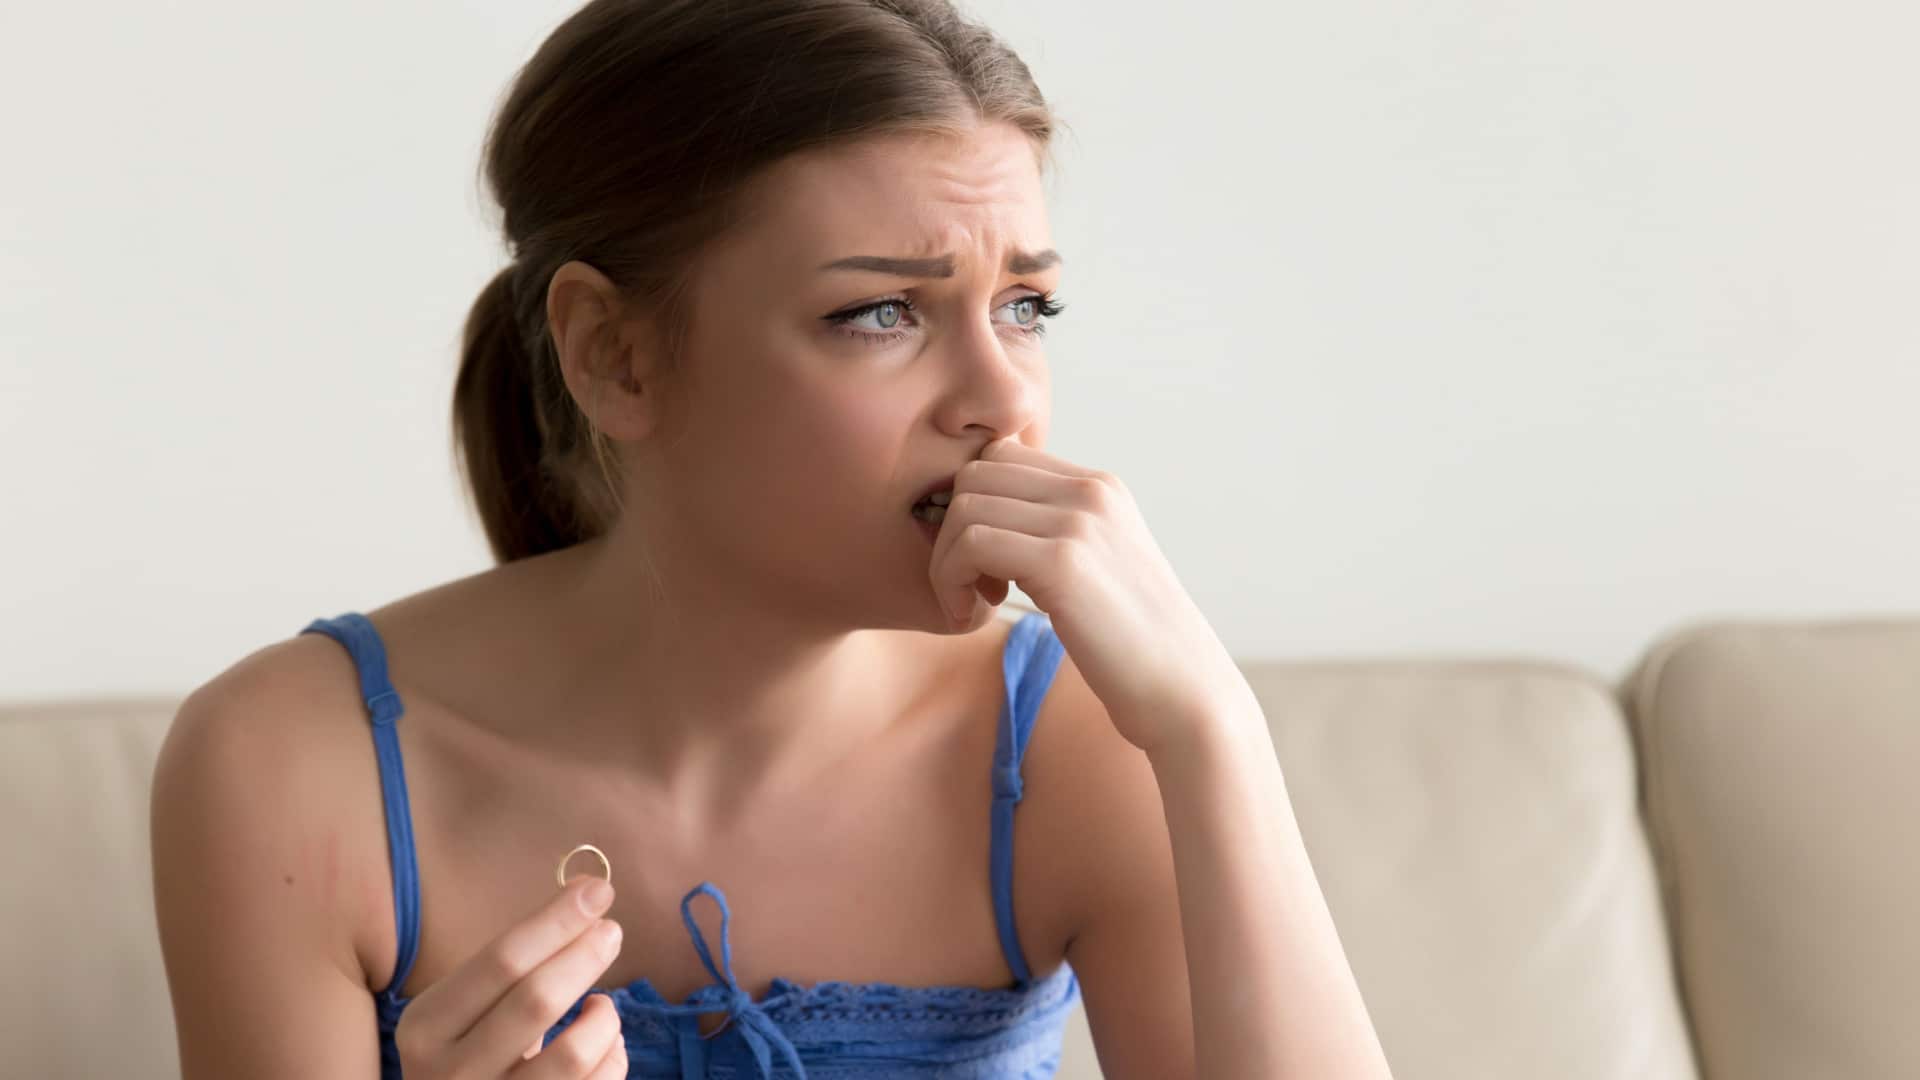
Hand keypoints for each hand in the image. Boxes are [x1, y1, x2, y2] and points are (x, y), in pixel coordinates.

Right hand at [394, 876, 627, 1078]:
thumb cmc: (468, 1050)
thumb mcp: (464, 1008)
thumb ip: (514, 960)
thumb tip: (586, 893)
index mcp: (426, 1027)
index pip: (501, 960)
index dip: (557, 921)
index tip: (598, 890)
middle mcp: (450, 1073)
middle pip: (537, 1000)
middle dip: (584, 956)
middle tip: (611, 932)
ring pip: (573, 1054)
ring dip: (604, 1018)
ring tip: (602, 1005)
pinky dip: (613, 1056)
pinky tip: (604, 1044)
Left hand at [927, 436, 1249, 754]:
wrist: (1180, 688)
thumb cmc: (1130, 641)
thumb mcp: (1098, 564)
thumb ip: (1054, 529)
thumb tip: (978, 517)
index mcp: (1100, 486)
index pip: (1000, 455)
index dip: (973, 505)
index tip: (982, 560)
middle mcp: (1091, 491)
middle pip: (974, 473)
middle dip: (951, 530)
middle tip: (971, 584)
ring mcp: (1078, 522)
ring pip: (964, 507)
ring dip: (947, 562)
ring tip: (974, 604)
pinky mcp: (1062, 562)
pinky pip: (970, 545)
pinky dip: (953, 582)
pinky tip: (975, 616)